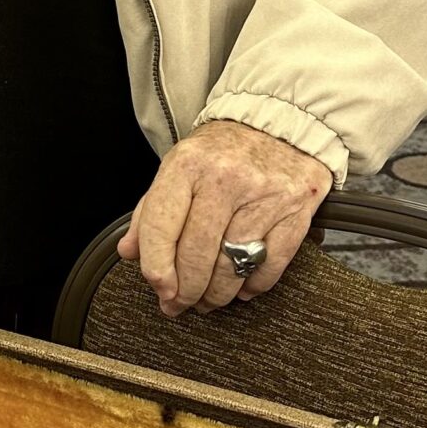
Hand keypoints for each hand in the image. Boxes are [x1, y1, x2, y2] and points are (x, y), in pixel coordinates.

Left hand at [118, 120, 329, 315]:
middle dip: (186, 291)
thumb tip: (130, 252)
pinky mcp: (296, 212)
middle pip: (197, 255)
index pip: (160, 227)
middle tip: (180, 304)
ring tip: (208, 300)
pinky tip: (241, 287)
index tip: (159, 288)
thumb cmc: (224, 150)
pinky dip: (252, 286)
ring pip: (233, 266)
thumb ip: (151, 210)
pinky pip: (270, 266)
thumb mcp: (179, 167)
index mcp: (189, 165)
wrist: (281, 123)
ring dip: (216, 295)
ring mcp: (264, 197)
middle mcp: (226, 179)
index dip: (156, 268)